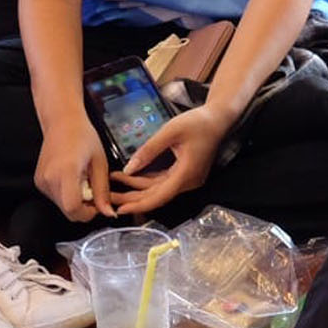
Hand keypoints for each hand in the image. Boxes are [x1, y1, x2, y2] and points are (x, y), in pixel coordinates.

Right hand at [35, 116, 111, 221]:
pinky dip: (67, 195)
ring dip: (75, 201)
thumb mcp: (100, 163)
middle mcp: (49, 179)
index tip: (97, 205)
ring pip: (61, 206)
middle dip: (84, 208)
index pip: (73, 208)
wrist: (62, 123)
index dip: (87, 213)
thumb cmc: (83, 137)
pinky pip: (55, 198)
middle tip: (93, 192)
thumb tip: (108, 212)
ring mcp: (41, 181)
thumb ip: (102, 191)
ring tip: (84, 181)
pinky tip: (73, 179)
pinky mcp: (38, 182)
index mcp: (66, 172)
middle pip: (67, 211)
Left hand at [109, 105, 230, 216]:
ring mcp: (188, 179)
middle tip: (109, 196)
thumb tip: (129, 168)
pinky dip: (147, 181)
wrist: (218, 118)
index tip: (121, 208)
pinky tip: (131, 177)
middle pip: (156, 195)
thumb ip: (148, 150)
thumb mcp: (170, 132)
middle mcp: (188, 181)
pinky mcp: (186, 174)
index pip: (159, 197)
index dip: (138, 205)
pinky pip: (163, 182)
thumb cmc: (198, 122)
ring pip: (158, 189)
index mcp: (186, 174)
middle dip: (132, 197)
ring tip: (115, 182)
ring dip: (137, 188)